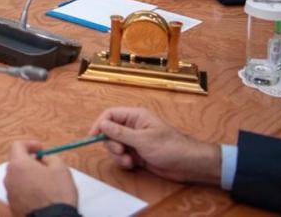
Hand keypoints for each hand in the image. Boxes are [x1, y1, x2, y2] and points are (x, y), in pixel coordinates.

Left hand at [4, 140, 76, 215]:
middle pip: (16, 162)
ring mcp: (9, 193)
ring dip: (28, 176)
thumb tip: (44, 158)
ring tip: (45, 182)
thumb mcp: (60, 168)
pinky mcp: (13, 206)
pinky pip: (18, 192)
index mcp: (18, 164)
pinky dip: (27, 189)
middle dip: (29, 161)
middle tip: (44, 165)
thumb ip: (50, 157)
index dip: (30, 144)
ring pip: (17, 178)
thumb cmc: (57, 194)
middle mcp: (9, 177)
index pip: (17, 145)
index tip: (41, 149)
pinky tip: (41, 195)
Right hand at [89, 107, 220, 184]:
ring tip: (130, 161)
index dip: (100, 124)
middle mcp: (133, 127)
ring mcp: (135, 141)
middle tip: (121, 152)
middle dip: (112, 144)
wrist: (187, 164)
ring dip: (118, 155)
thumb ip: (120, 133)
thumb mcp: (142, 140)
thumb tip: (102, 124)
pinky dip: (124, 161)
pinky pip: (122, 156)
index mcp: (136, 116)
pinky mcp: (137, 153)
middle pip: (110, 132)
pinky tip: (133, 165)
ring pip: (115, 145)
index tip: (93, 137)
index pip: (111, 115)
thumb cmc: (169, 147)